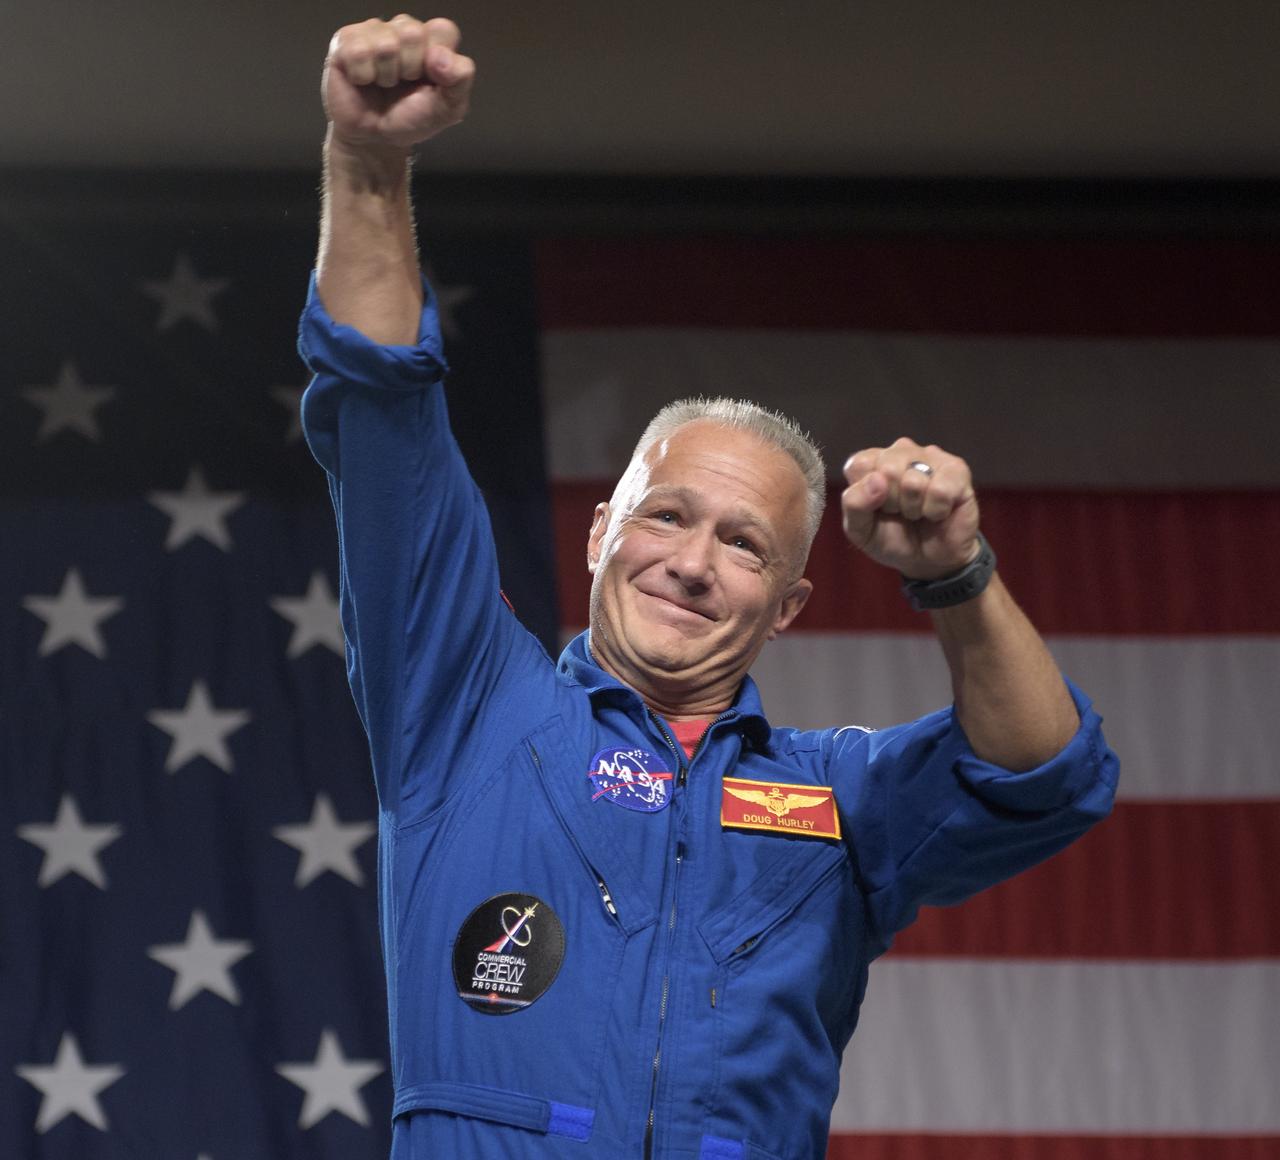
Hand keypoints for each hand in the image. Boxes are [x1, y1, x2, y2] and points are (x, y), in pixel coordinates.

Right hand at [323, 16, 474, 151]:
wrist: (376, 139)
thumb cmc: (410, 118)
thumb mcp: (448, 108)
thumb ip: (460, 81)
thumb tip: (443, 59)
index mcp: (431, 41)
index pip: (443, 30)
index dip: (439, 58)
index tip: (433, 79)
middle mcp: (403, 29)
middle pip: (412, 33)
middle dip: (410, 69)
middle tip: (403, 84)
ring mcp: (373, 32)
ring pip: (385, 44)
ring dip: (386, 75)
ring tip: (383, 84)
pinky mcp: (345, 40)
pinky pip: (358, 52)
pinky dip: (363, 76)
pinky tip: (363, 81)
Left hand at [841, 437, 980, 579]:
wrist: (929, 561)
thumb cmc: (892, 539)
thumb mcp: (860, 530)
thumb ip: (854, 504)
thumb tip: (876, 480)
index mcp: (871, 460)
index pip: (859, 465)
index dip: (866, 497)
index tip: (877, 508)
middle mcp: (900, 451)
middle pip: (887, 470)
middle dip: (892, 503)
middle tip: (900, 512)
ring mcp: (930, 457)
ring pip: (914, 481)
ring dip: (914, 508)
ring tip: (919, 511)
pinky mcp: (956, 470)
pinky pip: (940, 490)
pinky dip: (936, 511)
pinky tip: (938, 511)